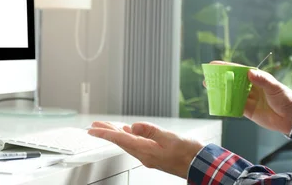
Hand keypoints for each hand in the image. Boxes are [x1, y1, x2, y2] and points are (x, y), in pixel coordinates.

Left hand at [87, 121, 204, 178]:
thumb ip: (151, 131)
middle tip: (94, 126)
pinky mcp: (154, 155)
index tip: (92, 129)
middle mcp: (144, 155)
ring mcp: (149, 156)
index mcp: (146, 151)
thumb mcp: (169, 138)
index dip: (105, 133)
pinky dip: (128, 137)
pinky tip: (128, 132)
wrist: (199, 165)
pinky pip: (136, 145)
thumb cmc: (188, 153)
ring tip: (106, 127)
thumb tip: (134, 126)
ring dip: (116, 134)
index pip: (120, 140)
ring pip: (127, 143)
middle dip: (106, 133)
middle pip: (120, 142)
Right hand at [208, 61, 291, 134]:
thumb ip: (262, 80)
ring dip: (220, 92)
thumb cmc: (285, 99)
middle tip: (207, 78)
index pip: (238, 70)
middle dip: (219, 79)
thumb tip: (249, 72)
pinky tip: (217, 103)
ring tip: (208, 89)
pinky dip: (226, 105)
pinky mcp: (248, 111)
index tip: (213, 65)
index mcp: (256, 78)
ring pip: (231, 94)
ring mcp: (248, 99)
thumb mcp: (275, 87)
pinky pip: (234, 107)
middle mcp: (250, 87)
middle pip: (232, 82)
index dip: (226, 67)